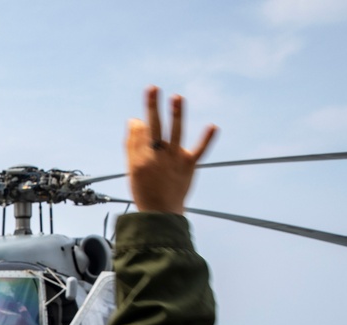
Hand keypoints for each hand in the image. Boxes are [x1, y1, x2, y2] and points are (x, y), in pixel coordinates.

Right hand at [126, 86, 216, 213]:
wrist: (161, 214)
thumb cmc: (144, 190)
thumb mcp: (132, 169)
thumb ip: (132, 144)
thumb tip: (135, 120)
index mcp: (141, 158)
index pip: (140, 132)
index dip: (139, 123)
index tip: (138, 121)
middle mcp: (158, 156)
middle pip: (155, 128)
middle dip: (152, 107)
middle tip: (153, 88)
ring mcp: (175, 160)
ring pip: (176, 133)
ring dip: (177, 114)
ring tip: (177, 97)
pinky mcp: (189, 165)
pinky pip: (199, 151)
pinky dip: (207, 139)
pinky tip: (213, 126)